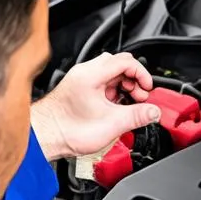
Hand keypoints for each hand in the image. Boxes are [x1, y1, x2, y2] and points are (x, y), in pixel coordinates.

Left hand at [30, 53, 157, 159]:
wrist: (46, 138)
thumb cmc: (68, 130)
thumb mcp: (112, 124)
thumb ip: (137, 116)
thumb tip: (154, 112)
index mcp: (91, 75)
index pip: (125, 61)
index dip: (141, 74)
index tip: (147, 89)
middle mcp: (85, 73)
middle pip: (119, 65)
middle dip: (134, 80)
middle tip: (140, 98)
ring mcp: (81, 80)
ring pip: (111, 74)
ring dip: (124, 87)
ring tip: (129, 105)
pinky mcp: (80, 90)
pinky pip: (103, 84)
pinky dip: (114, 92)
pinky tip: (117, 107)